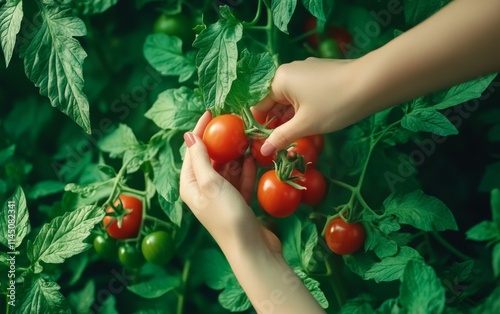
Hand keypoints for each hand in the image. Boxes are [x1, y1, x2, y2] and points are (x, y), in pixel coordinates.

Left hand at [179, 111, 280, 253]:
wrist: (251, 248)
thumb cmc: (227, 215)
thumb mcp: (211, 182)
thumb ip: (200, 158)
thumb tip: (188, 135)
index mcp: (190, 185)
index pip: (192, 151)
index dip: (201, 131)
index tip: (212, 112)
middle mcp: (203, 190)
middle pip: (211, 158)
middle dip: (222, 142)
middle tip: (235, 124)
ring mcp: (221, 197)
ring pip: (227, 168)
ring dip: (236, 155)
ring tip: (247, 138)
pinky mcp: (237, 202)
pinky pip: (239, 180)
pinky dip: (245, 170)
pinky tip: (253, 158)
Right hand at [252, 57, 367, 155]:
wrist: (372, 83)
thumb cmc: (333, 104)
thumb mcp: (305, 125)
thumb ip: (281, 137)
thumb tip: (263, 151)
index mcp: (279, 80)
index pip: (259, 105)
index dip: (261, 127)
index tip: (266, 145)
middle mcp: (290, 71)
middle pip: (276, 102)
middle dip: (279, 124)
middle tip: (284, 146)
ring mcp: (307, 70)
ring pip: (292, 99)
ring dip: (294, 118)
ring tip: (300, 138)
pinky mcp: (322, 73)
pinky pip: (305, 94)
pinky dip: (306, 109)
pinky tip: (315, 123)